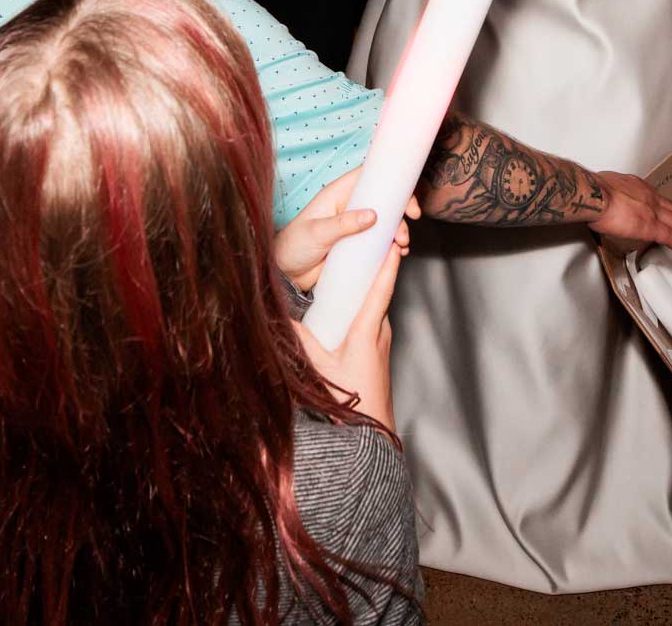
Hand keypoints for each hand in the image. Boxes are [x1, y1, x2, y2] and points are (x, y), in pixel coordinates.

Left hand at [275, 168, 417, 291]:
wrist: (285, 275)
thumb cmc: (293, 246)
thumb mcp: (317, 233)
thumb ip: (343, 224)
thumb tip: (372, 215)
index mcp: (338, 195)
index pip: (369, 178)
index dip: (391, 182)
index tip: (407, 200)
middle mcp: (350, 207)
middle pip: (383, 200)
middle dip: (399, 213)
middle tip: (403, 232)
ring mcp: (356, 227)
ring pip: (386, 222)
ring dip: (398, 231)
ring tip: (401, 246)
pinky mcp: (358, 245)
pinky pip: (381, 241)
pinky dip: (392, 245)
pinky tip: (397, 253)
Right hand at [293, 239, 400, 428]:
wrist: (370, 432)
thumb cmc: (350, 401)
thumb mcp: (319, 368)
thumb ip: (300, 342)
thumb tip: (280, 318)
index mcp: (367, 331)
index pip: (381, 289)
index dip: (387, 263)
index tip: (391, 240)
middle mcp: (379, 333)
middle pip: (380, 292)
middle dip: (375, 266)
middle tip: (367, 241)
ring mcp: (380, 343)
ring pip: (375, 306)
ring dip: (369, 286)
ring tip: (356, 265)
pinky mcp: (377, 352)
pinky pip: (372, 320)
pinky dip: (364, 305)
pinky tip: (349, 306)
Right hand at [587, 171, 671, 254]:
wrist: (595, 196)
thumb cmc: (593, 190)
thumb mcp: (606, 184)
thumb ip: (611, 191)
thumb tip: (604, 195)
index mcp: (637, 186)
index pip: (655, 197)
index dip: (662, 207)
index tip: (664, 212)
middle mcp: (648, 196)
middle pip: (671, 209)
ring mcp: (652, 211)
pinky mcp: (651, 227)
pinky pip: (670, 237)